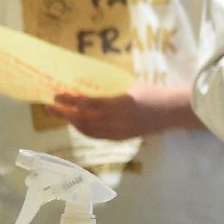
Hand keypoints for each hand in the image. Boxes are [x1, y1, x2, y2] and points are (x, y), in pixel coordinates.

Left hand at [46, 82, 192, 139]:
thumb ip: (112, 88)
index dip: (70, 101)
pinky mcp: (121, 138)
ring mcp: (119, 131)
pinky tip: (80, 123)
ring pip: (87, 130)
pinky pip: (97, 136)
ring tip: (63, 114)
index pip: (88, 104)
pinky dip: (84, 130)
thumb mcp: (133, 85)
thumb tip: (91, 85)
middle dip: (64, 114)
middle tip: (49, 107)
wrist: (173, 111)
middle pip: (83, 120)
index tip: (56, 95)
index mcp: (121, 104)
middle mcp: (118, 120)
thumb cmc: (154, 93)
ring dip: (73, 122)